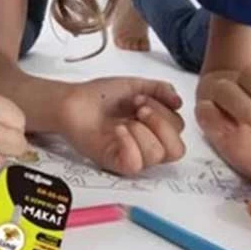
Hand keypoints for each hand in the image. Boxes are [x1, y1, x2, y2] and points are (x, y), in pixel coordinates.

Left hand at [58, 77, 184, 175]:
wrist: (72, 100)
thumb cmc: (100, 96)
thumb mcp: (135, 85)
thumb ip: (160, 89)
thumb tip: (178, 102)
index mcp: (154, 128)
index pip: (178, 129)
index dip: (164, 111)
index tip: (141, 98)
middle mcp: (146, 144)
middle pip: (176, 149)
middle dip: (160, 122)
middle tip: (138, 108)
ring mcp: (132, 155)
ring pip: (157, 155)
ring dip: (142, 131)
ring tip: (124, 120)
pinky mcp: (115, 162)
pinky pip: (135, 164)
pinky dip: (129, 144)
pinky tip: (118, 131)